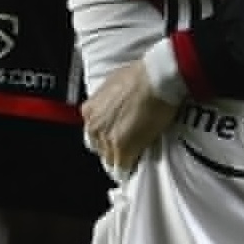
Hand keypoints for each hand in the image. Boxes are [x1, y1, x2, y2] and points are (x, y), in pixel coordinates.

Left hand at [82, 58, 178, 177]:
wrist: (154, 79)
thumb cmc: (140, 76)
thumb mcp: (113, 84)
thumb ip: (108, 101)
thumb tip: (116, 108)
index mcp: (89, 111)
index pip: (93, 134)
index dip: (107, 137)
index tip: (117, 139)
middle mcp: (94, 126)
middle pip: (100, 149)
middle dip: (113, 149)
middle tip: (128, 147)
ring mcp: (107, 139)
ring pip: (111, 160)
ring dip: (122, 159)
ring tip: (135, 157)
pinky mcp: (123, 148)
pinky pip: (124, 167)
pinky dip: (131, 167)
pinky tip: (137, 166)